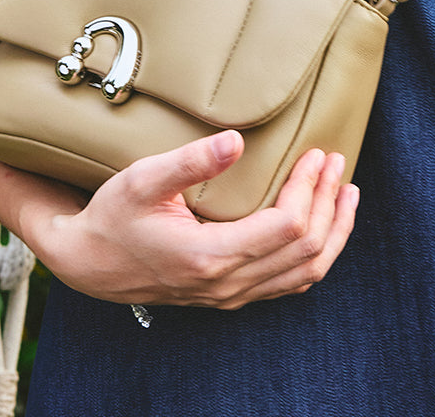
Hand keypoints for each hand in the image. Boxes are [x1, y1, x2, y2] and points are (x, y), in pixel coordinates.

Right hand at [31, 131, 358, 308]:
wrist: (88, 263)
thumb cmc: (113, 217)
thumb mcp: (142, 180)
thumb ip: (190, 161)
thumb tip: (236, 140)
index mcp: (209, 256)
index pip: (286, 226)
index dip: (309, 189)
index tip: (317, 154)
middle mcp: (226, 283)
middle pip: (305, 250)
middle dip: (329, 203)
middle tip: (336, 164)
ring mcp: (230, 294)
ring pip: (304, 273)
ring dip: (333, 232)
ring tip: (346, 194)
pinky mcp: (230, 293)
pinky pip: (289, 282)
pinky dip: (316, 254)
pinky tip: (323, 227)